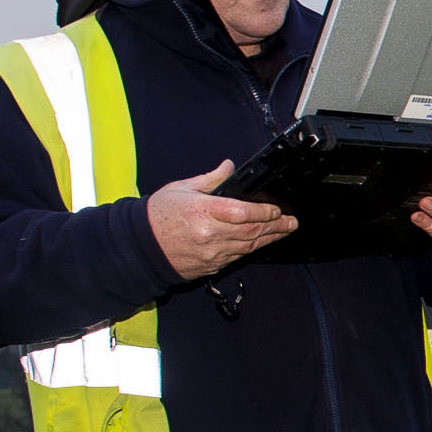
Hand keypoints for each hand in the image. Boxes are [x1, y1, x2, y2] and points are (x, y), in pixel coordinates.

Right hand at [148, 161, 295, 280]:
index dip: (264, 212)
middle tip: (291, 222)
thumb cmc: (158, 216)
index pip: (242, 212)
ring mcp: (212, 252)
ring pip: (249, 245)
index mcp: (202, 212)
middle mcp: (210, 234)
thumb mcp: (182, 189)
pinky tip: (263, 242)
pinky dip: (253, 248)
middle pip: (252, 231)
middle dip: (276, 226)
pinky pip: (238, 256)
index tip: (277, 209)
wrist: (140, 247)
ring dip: (269, 238)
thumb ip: (210, 180)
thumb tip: (229, 167)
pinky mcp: (212, 264)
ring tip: (285, 230)